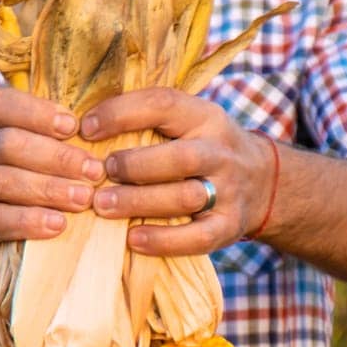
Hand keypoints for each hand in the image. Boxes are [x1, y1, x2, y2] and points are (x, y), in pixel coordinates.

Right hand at [0, 87, 105, 269]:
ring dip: (48, 189)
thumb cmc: (7, 182)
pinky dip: (28, 221)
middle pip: (8, 144)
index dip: (36, 112)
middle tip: (95, 171)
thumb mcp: (17, 152)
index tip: (74, 126)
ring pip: (2, 181)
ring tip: (83, 198)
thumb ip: (48, 137)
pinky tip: (58, 224)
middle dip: (56, 157)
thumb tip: (108, 127)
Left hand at [79, 87, 276, 255]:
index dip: (121, 114)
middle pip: (178, 157)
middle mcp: (221, 151)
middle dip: (133, 165)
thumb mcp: (188, 123)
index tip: (86, 128)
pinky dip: (164, 240)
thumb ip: (148, 121)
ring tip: (102, 206)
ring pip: (185, 197)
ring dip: (139, 202)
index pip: (163, 105)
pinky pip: (198, 238)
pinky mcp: (230, 226)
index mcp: (205, 117)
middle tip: (99, 173)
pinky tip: (133, 239)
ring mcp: (229, 191)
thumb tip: (82, 127)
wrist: (264, 182)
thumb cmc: (203, 149)